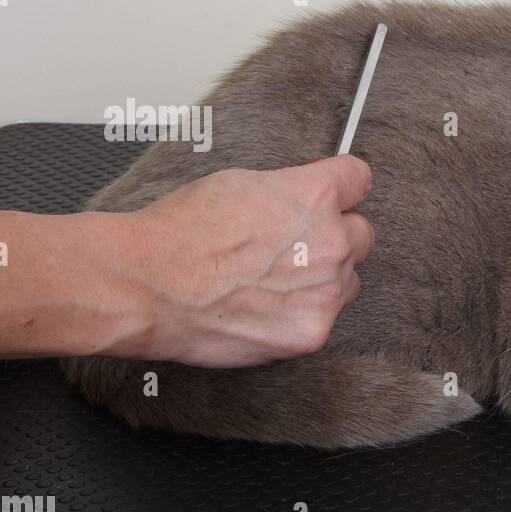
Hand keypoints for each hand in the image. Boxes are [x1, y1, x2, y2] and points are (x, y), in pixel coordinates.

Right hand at [121, 156, 374, 367]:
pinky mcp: (313, 331)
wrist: (149, 286)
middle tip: (294, 247)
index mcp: (314, 196)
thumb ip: (288, 191)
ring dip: (322, 280)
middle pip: (361, 234)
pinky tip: (265, 310)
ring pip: (347, 281)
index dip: (342, 186)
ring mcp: (326, 291)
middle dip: (334, 237)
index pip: (358, 180)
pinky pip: (324, 318)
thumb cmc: (181, 233)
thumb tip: (304, 197)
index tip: (337, 194)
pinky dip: (300, 315)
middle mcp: (332, 242)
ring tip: (272, 283)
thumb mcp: (239, 183)